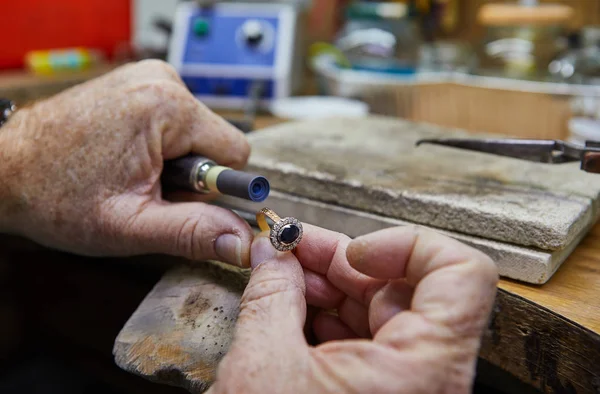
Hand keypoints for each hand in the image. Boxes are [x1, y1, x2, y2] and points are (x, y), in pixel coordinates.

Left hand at [0, 60, 252, 266]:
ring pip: (196, 135)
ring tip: (130, 174)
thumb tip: (242, 242)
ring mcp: (148, 77)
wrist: (6, 169)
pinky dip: (161, 147)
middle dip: (189, 176)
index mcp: (167, 106)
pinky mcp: (139, 84)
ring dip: (174, 163)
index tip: (175, 199)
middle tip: (144, 189)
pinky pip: (176, 123)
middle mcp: (161, 80)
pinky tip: (127, 159)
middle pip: (214, 142)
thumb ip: (194, 233)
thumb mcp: (131, 226)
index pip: (236, 152)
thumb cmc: (55, 195)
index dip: (212, 187)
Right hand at [209, 224, 497, 392]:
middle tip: (290, 248)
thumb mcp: (264, 370)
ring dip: (328, 285)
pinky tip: (288, 307)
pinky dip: (325, 316)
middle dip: (341, 260)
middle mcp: (427, 378)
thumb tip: (272, 255)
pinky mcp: (379, 393)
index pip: (462, 274)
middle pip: (405, 287)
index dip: (408, 247)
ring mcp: (404, 386)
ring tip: (280, 277)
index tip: (355, 252)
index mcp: (425, 373)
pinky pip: (361, 338)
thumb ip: (272, 296)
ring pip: (379, 310)